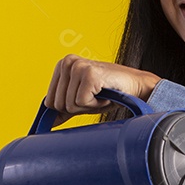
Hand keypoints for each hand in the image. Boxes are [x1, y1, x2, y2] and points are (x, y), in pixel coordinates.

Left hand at [45, 55, 159, 125]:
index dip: (69, 106)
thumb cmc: (109, 93)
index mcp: (63, 65)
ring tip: (99, 95)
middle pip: (58, 104)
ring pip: (69, 105)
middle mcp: (68, 62)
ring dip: (87, 106)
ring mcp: (77, 66)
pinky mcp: (88, 74)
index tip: (85, 96)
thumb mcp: (81, 101)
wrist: (135, 86)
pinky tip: (104, 94)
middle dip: (78, 107)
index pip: (49, 101)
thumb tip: (48, 122)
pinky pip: (81, 103)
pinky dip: (95, 104)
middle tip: (94, 96)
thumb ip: (63, 108)